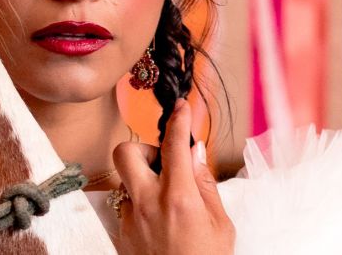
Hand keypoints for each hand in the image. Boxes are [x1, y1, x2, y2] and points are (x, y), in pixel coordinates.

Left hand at [112, 99, 234, 254]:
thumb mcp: (220, 225)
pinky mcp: (120, 233)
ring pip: (124, 180)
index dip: (178, 120)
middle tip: (161, 160)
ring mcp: (129, 219)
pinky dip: (140, 204)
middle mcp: (147, 204)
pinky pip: (124, 206)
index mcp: (178, 198)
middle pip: (125, 152)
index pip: (174, 145)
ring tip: (165, 197)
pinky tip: (158, 219)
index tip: (181, 108)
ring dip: (141, 179)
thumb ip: (205, 184)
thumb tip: (196, 151)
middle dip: (142, 148)